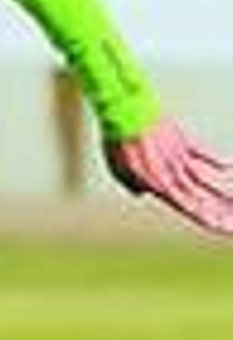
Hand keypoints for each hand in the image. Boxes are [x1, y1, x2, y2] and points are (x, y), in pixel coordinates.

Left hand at [105, 117, 232, 236]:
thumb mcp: (117, 170)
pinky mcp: (183, 141)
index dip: (205, 218)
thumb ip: (131, 185)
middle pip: (202, 196)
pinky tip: (228, 166)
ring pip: (206, 178)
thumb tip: (141, 193)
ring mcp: (181, 157)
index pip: (188, 207)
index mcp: (160, 185)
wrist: (127, 113)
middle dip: (219, 210)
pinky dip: (217, 160)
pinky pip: (204, 153)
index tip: (219, 226)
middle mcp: (175, 173)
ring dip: (223, 190)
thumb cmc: (120, 142)